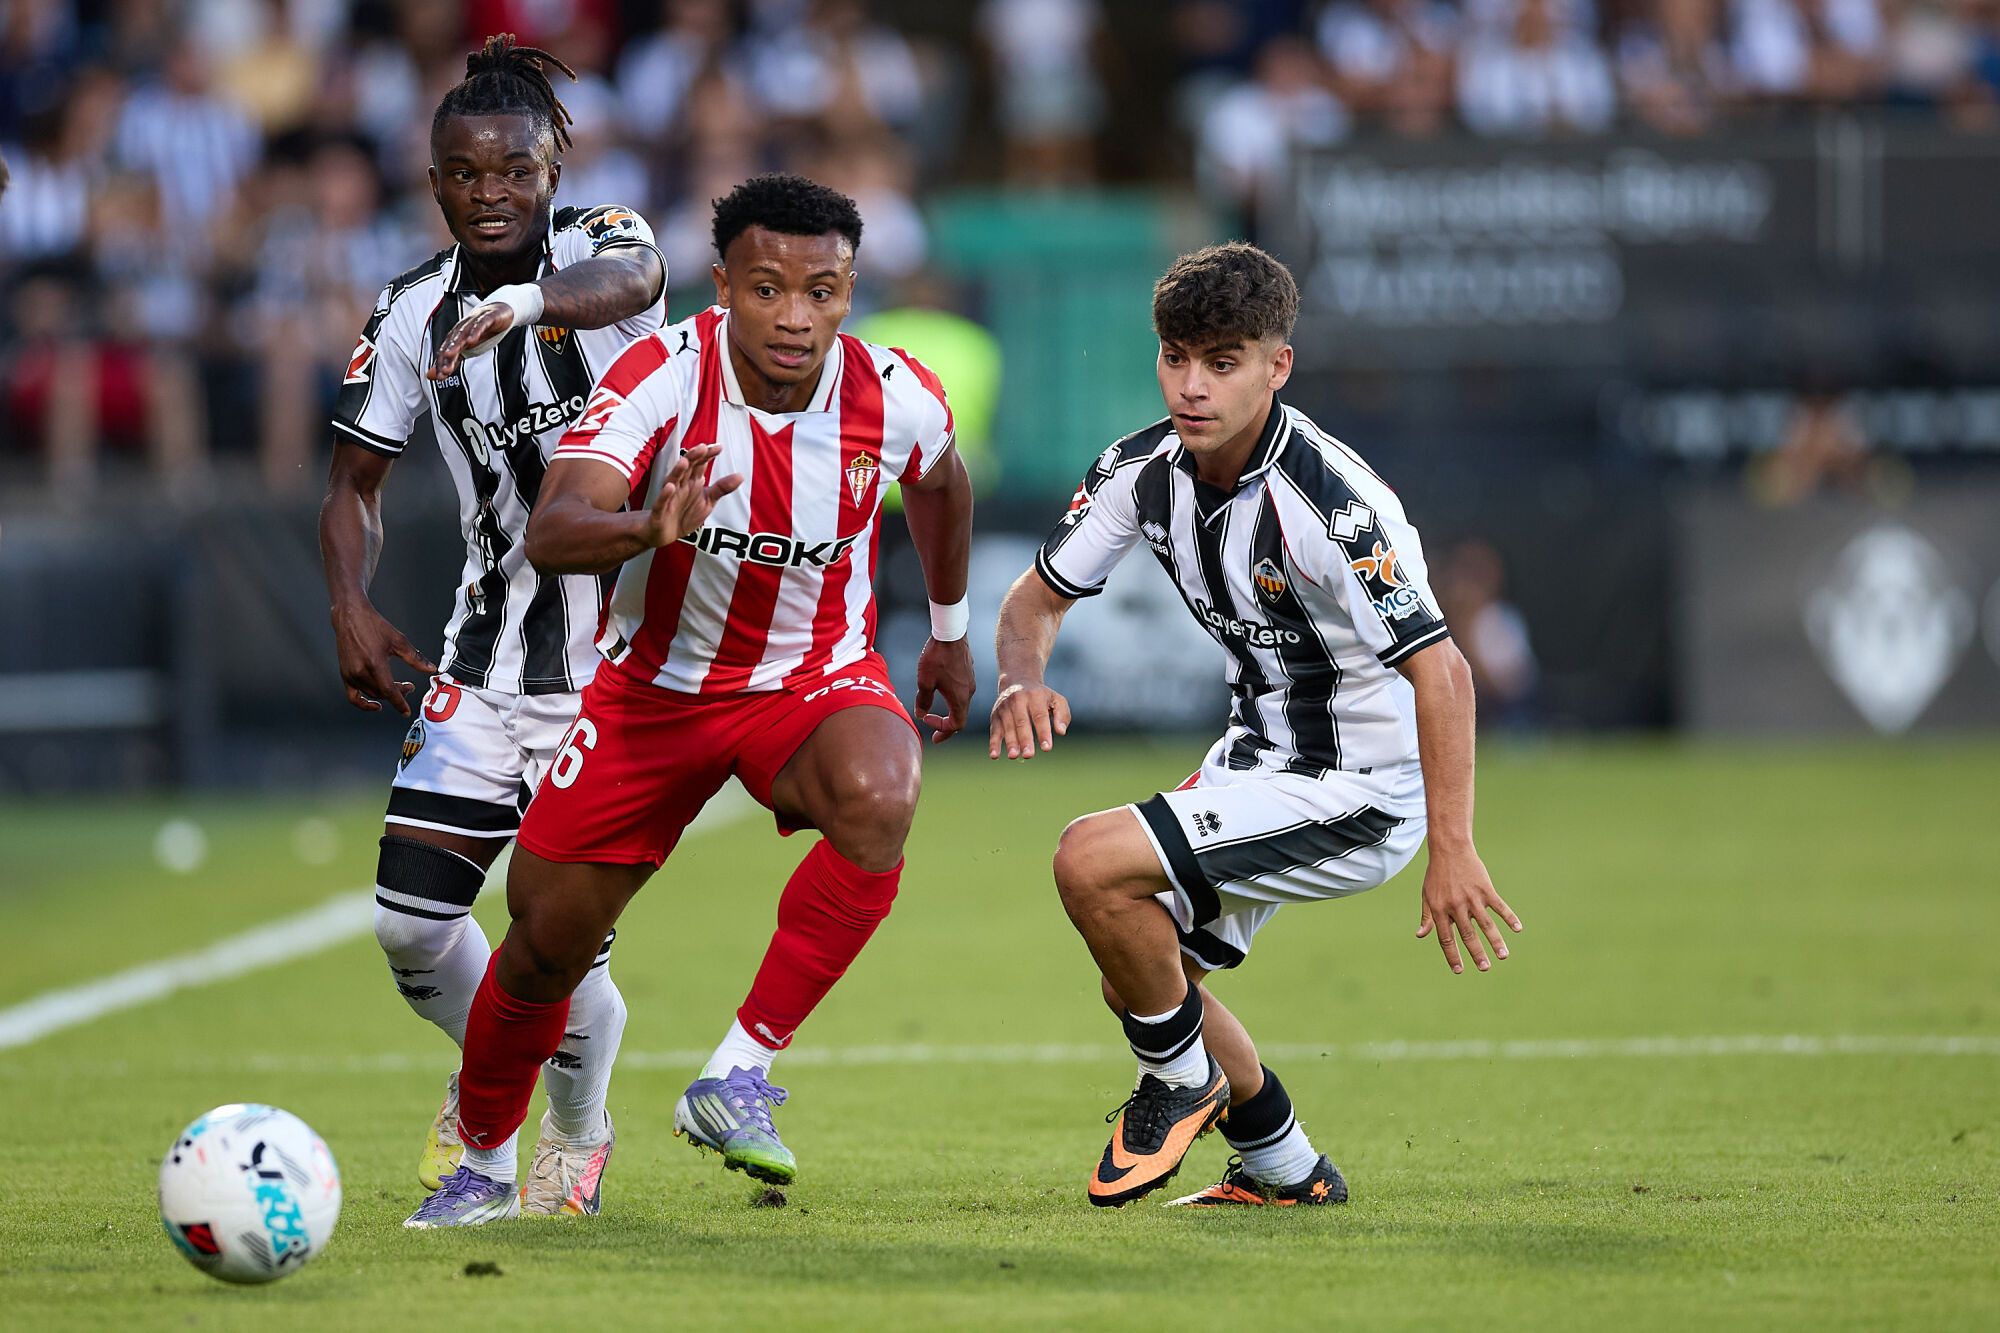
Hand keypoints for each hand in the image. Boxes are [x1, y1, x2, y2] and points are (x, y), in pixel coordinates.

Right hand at [331, 600, 437, 715]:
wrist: (351, 617)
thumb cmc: (373, 625)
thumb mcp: (399, 641)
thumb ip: (415, 658)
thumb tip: (430, 669)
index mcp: (374, 663)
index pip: (389, 690)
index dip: (399, 702)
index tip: (406, 711)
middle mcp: (360, 671)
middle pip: (381, 693)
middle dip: (397, 693)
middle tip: (408, 687)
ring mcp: (350, 674)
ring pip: (371, 694)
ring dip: (385, 695)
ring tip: (396, 687)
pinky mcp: (344, 674)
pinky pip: (353, 696)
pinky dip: (363, 703)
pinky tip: (375, 704)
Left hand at [428, 302, 513, 379]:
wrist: (499, 311)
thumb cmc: (481, 331)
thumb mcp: (467, 349)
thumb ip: (451, 361)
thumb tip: (433, 375)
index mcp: (456, 337)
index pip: (446, 350)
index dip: (442, 363)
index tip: (439, 376)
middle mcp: (462, 329)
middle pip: (452, 343)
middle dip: (447, 356)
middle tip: (444, 370)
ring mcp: (473, 322)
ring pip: (463, 333)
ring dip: (456, 344)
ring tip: (451, 355)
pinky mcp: (487, 317)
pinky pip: (480, 324)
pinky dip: (475, 331)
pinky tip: (472, 340)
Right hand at [639, 444, 741, 546]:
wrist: (664, 534)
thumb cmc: (685, 514)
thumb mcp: (707, 501)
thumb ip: (721, 488)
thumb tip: (740, 476)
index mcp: (692, 481)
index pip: (700, 464)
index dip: (708, 455)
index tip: (719, 447)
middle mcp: (680, 485)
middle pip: (686, 468)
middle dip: (693, 457)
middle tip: (702, 447)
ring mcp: (669, 497)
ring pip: (672, 480)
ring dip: (678, 471)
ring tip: (684, 462)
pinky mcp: (659, 511)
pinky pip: (661, 501)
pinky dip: (665, 495)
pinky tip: (670, 487)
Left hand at [914, 635, 974, 744]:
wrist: (951, 633)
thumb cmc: (937, 657)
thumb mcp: (925, 681)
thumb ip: (923, 700)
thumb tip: (920, 713)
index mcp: (959, 699)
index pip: (956, 725)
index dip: (942, 730)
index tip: (927, 722)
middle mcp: (968, 692)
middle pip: (960, 717)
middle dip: (946, 726)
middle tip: (934, 734)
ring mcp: (970, 682)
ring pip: (961, 704)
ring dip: (949, 712)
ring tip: (934, 713)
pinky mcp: (968, 672)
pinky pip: (962, 692)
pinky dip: (952, 699)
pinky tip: (941, 692)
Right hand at [988, 678, 1070, 759]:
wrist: (1017, 681)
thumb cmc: (1042, 697)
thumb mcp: (1056, 700)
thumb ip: (1062, 715)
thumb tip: (1061, 732)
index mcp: (1035, 696)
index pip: (1039, 716)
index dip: (1043, 732)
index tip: (1047, 748)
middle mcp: (1017, 700)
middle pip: (1022, 722)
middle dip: (1025, 739)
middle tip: (1029, 755)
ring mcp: (1005, 708)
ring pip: (1008, 727)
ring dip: (1010, 742)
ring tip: (1014, 756)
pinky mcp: (995, 715)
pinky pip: (994, 730)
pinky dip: (993, 743)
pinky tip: (994, 756)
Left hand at [1415, 845, 1521, 974]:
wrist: (1449, 850)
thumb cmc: (1437, 875)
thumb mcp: (1427, 895)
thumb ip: (1427, 917)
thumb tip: (1421, 935)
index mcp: (1440, 910)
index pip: (1446, 939)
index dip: (1452, 956)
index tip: (1459, 970)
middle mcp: (1456, 907)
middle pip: (1467, 935)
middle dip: (1476, 954)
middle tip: (1485, 968)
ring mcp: (1472, 898)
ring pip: (1485, 924)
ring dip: (1495, 941)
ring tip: (1503, 956)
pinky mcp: (1485, 889)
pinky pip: (1499, 907)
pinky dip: (1509, 917)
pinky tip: (1517, 929)